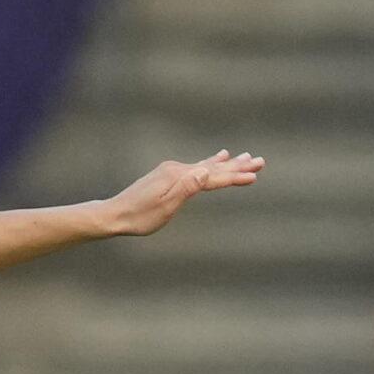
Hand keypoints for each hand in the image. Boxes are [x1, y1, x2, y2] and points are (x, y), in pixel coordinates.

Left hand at [104, 151, 264, 237]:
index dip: (234, 177)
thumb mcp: (164, 207)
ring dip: (227, 162)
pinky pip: (196, 167)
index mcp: (179, 177)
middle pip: (213, 167)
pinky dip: (211, 163)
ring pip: (206, 165)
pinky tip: (217, 158)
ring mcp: (172, 170)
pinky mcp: (168, 175)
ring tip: (245, 156)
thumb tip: (206, 171)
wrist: (114, 214)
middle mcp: (177, 169)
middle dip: (237, 166)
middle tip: (260, 161)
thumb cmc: (139, 217)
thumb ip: (186, 189)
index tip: (255, 176)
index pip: (213, 177)